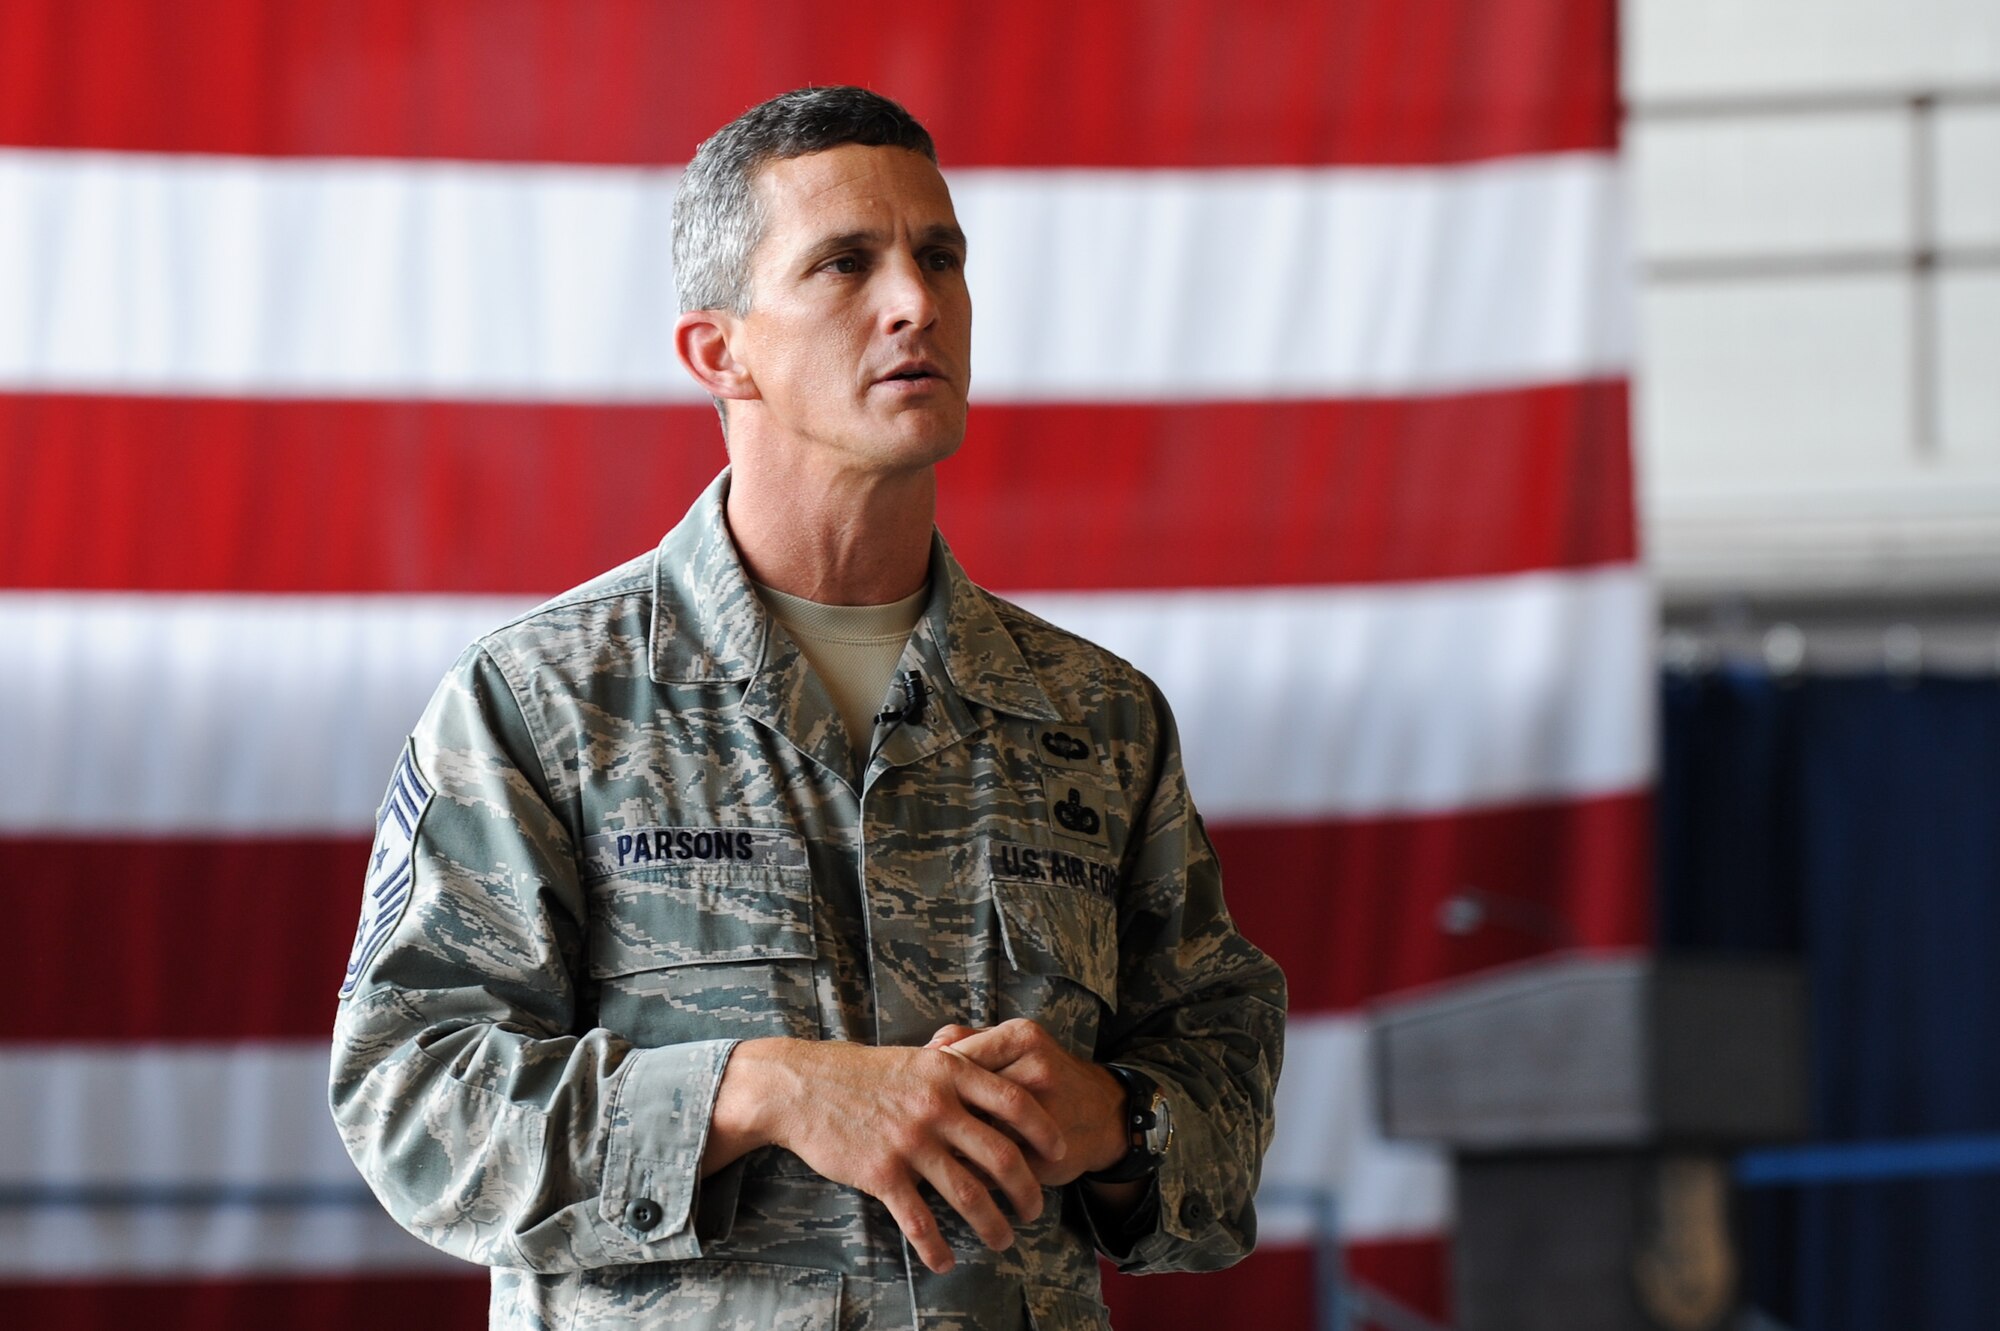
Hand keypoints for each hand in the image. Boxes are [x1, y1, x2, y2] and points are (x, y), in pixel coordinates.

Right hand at [701, 1037, 1067, 1273]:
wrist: (801, 1086)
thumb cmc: (861, 1072)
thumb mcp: (916, 1058)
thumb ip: (956, 1071)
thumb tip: (997, 1085)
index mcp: (949, 1073)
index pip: (1014, 1101)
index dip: (1044, 1129)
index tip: (1059, 1151)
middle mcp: (936, 1106)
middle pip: (1001, 1156)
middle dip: (1027, 1190)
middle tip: (1035, 1209)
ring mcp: (909, 1141)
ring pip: (968, 1194)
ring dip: (992, 1226)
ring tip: (1003, 1242)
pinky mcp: (881, 1173)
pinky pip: (919, 1220)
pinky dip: (936, 1247)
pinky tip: (945, 1262)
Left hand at [923, 1019, 1128, 1186]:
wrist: (1106, 1116)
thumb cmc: (1046, 1078)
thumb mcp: (1016, 1046)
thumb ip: (970, 1039)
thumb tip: (924, 1052)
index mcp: (1022, 1038)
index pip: (956, 1056)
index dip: (930, 1080)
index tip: (919, 1093)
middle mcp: (1035, 1070)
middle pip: (962, 1095)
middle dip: (936, 1115)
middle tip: (920, 1125)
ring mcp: (1042, 1115)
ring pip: (973, 1133)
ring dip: (948, 1144)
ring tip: (935, 1147)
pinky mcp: (1043, 1156)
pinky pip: (988, 1167)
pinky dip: (969, 1170)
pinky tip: (961, 1168)